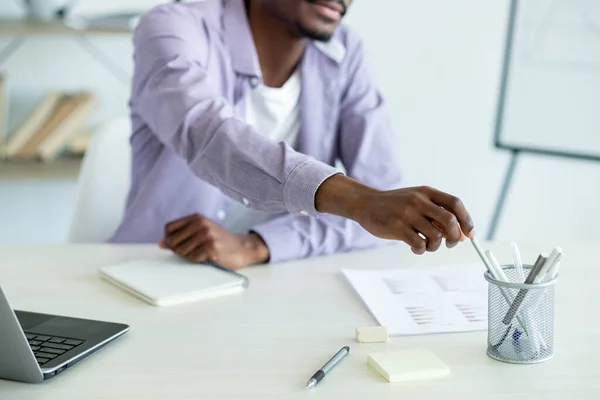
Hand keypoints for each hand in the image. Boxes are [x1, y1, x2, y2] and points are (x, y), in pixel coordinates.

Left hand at [159, 214, 269, 269]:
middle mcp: (201, 224)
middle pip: (173, 240)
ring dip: (188, 256)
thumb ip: (181, 236)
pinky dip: (197, 260)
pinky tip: (206, 257)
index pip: (169, 228)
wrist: (242, 248)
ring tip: (200, 253)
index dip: (169, 239)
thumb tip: (161, 243)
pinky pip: (193, 258)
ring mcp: (207, 235)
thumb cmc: (219, 241)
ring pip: (182, 250)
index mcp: (196, 218)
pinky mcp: (212, 248)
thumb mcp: (200, 233)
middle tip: (190, 251)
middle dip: (177, 249)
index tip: (178, 244)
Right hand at [315, 176, 473, 254]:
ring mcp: (407, 214)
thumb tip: (461, 235)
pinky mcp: (397, 227)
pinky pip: (419, 244)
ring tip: (427, 245)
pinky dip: (421, 250)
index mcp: (426, 192)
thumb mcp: (416, 201)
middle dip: (454, 236)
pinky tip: (415, 248)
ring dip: (435, 246)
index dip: (466, 220)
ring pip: (436, 236)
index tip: (469, 234)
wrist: (365, 203)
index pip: (455, 204)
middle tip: (450, 243)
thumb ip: (437, 214)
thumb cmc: (394, 205)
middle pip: (449, 221)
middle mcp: (419, 201)